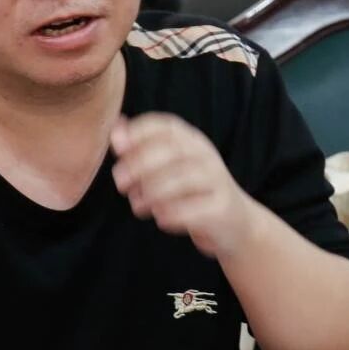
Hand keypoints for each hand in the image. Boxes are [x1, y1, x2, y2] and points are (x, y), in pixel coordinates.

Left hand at [110, 113, 254, 257]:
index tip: (118, 148)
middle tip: (119, 183)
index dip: (140, 132)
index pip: (166, 126)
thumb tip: (115, 131)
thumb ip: (141, 150)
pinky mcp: (221, 208)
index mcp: (191, 141)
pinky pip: (194, 210)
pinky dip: (172, 214)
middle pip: (172, 151)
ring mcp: (217, 181)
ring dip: (152, 193)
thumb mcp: (168, 167)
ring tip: (137, 206)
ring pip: (182, 181)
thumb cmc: (190, 192)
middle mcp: (206, 155)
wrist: (233, 223)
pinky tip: (160, 219)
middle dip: (140, 164)